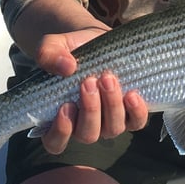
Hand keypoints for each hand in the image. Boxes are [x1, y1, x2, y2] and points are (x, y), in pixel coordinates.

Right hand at [34, 31, 148, 153]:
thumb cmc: (70, 50)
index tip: (66, 106)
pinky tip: (132, 94)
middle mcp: (83, 126)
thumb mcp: (53, 45)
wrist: (95, 41)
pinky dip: (136, 112)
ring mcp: (108, 122)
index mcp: (59, 118)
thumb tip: (66, 67)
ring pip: (112, 129)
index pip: (55, 142)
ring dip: (111, 105)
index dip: (61, 131)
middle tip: (89, 82)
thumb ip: (48, 54)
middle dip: (90, 110)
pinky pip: (136, 123)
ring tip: (108, 78)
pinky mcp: (129, 113)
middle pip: (87, 135)